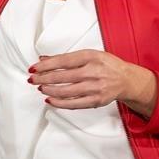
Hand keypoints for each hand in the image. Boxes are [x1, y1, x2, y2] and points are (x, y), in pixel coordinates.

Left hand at [30, 49, 154, 113]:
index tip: (34, 67)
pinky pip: (74, 104)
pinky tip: (50, 100)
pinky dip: (59, 103)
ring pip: (66, 91)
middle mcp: (93, 71)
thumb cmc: (106, 65)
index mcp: (91, 56)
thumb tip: (44, 59)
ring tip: (41, 88)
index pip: (63, 60)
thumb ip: (67, 58)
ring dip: (50, 90)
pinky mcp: (96, 100)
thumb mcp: (89, 55)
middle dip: (44, 78)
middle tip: (33, 79)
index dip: (46, 65)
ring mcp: (95, 87)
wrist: (126, 79)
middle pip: (62, 76)